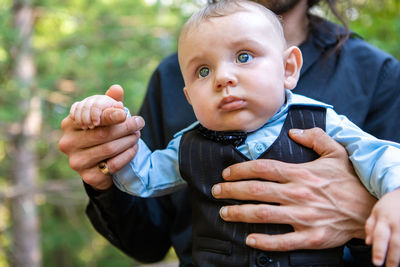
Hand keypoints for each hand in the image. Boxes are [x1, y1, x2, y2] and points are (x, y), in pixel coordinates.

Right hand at [59, 85, 144, 189]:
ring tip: (137, 135)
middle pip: (102, 134)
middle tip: (139, 123)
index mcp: (69, 124)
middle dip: (125, 127)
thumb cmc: (100, 132)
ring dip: (128, 141)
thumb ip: (110, 102)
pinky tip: (134, 148)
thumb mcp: (104, 116)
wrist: (97, 164)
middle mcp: (67, 143)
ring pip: (108, 149)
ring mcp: (76, 162)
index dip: (110, 115)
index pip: (92, 118)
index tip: (126, 113)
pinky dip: (127, 155)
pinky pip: (113, 165)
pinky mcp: (88, 176)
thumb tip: (117, 89)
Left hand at [212, 127, 376, 250]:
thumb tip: (294, 132)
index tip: (227, 173)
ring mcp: (303, 216)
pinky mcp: (310, 236)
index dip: (240, 170)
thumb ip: (315, 137)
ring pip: (263, 214)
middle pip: (256, 191)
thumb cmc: (349, 180)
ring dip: (239, 214)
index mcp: (301, 173)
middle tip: (216, 191)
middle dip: (231, 191)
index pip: (262, 169)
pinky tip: (248, 240)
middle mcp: (298, 193)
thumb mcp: (337, 152)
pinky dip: (264, 242)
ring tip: (224, 213)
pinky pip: (282, 241)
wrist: (369, 208)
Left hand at [365, 188, 399, 266]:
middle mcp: (397, 223)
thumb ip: (370, 227)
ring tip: (397, 265)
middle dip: (393, 258)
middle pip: (396, 243)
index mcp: (384, 219)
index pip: (380, 236)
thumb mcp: (376, 212)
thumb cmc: (389, 205)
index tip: (377, 263)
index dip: (379, 250)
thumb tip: (368, 243)